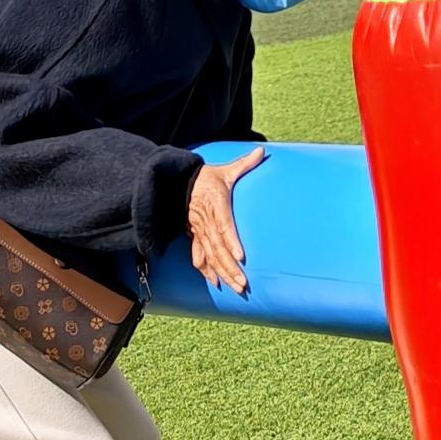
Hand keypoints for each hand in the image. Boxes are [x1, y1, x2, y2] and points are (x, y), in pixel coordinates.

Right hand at [186, 147, 263, 293]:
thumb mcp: (225, 170)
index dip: (231, 241)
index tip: (240, 255)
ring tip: (234, 287)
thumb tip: (262, 152)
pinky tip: (214, 282)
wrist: (178, 182)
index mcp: (215, 204)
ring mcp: (198, 230)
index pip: (224, 224)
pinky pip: (197, 255)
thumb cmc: (207, 177)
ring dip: (221, 272)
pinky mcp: (193, 235)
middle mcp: (205, 220)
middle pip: (218, 247)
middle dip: (230, 267)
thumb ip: (245, 164)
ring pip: (209, 255)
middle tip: (243, 283)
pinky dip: (205, 270)